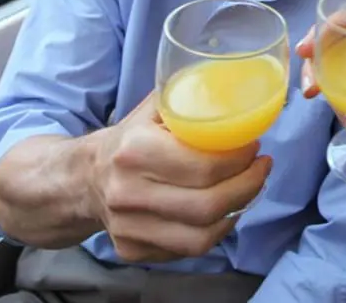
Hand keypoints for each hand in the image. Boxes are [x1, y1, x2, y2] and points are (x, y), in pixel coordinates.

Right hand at [87, 89, 271, 262]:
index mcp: (135, 151)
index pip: (203, 166)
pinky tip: (223, 212)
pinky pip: (187, 250)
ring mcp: (129, 227)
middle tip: (261, 170)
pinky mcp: (132, 251)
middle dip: (247, 187)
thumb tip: (241, 93)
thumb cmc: (130, 139)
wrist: (83, 179)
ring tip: (249, 191)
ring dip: (236, 213)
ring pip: (201, 236)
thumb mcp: (153, 110)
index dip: (239, 161)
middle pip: (207, 205)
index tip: (255, 148)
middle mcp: (128, 192)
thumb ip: (190, 100)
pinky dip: (214, 232)